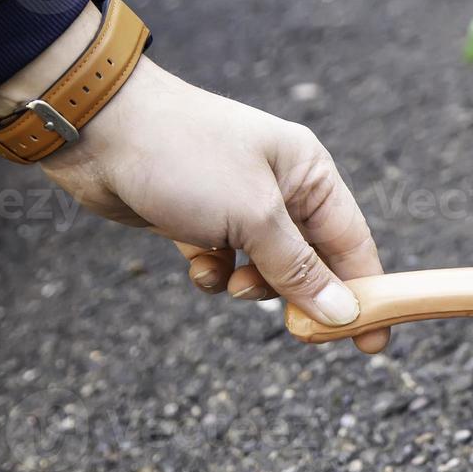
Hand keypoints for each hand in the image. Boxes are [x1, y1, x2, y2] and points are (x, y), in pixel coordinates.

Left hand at [36, 55, 388, 352]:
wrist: (98, 129)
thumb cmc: (185, 157)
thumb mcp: (253, 217)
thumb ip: (299, 269)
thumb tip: (342, 313)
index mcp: (309, 172)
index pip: (353, 241)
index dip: (367, 292)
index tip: (374, 342)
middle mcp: (281, 186)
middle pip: (311, 260)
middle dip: (297, 293)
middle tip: (293, 328)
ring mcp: (239, 202)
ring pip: (266, 267)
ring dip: (250, 285)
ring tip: (228, 281)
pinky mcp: (200, 217)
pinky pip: (224, 262)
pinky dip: (214, 272)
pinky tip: (195, 262)